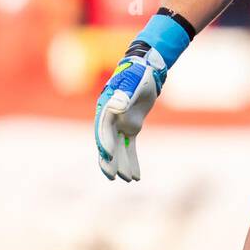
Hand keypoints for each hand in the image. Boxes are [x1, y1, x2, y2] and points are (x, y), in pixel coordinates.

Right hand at [95, 41, 168, 181]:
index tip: (109, 156)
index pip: (103, 129)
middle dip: (109, 160)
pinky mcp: (130, 128)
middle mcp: (109, 119)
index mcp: (105, 108)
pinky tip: (136, 176)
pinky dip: (132, 160)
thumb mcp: (133, 83)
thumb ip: (124, 95)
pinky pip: (129, 147)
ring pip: (118, 149)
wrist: (146, 70)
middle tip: (112, 176)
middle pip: (106, 143)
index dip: (104, 143)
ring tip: (128, 179)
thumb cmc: (138, 74)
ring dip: (122, 164)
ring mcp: (119, 125)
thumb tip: (115, 106)